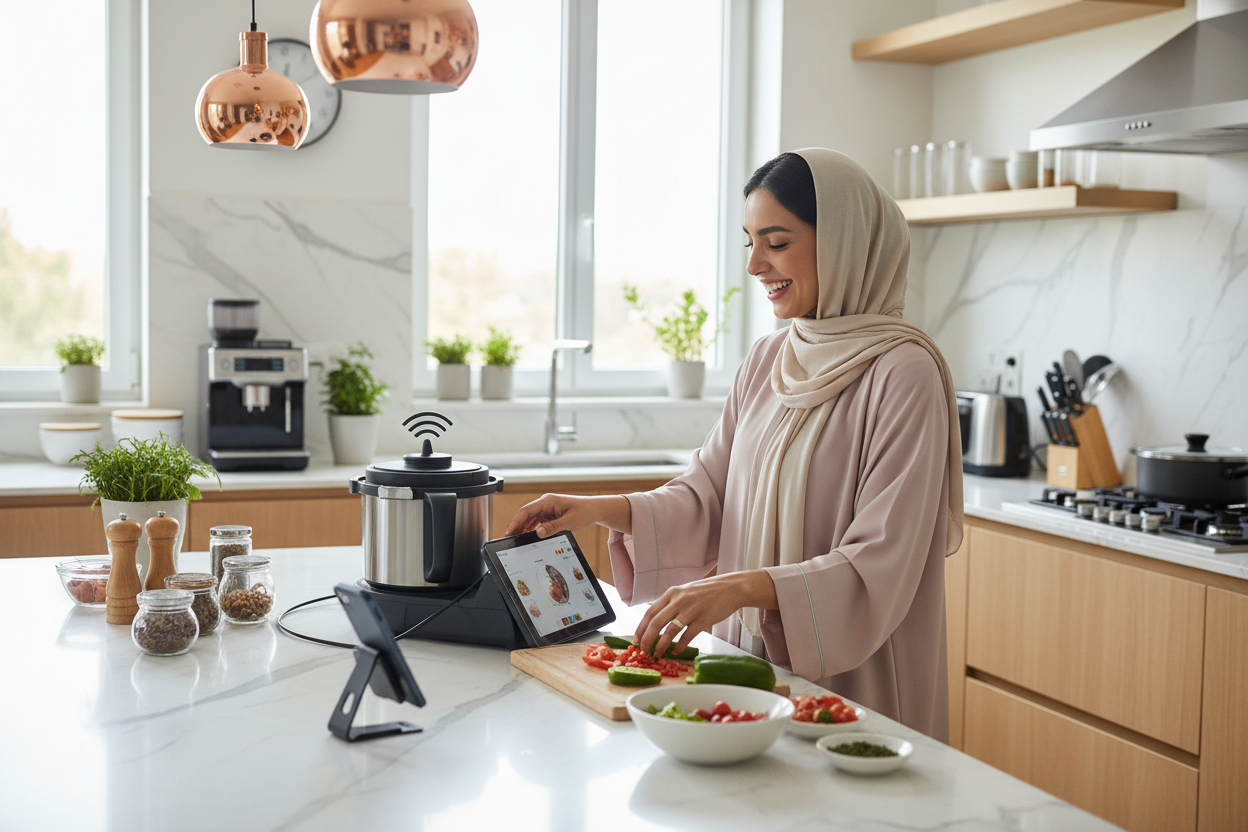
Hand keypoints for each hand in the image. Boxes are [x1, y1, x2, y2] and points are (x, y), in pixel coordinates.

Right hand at [503, 493, 630, 537]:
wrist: (594, 510)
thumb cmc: (584, 512)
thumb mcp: (569, 522)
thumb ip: (552, 527)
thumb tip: (538, 533)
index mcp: (548, 501)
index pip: (527, 510)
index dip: (516, 521)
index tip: (509, 531)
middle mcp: (545, 503)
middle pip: (525, 514)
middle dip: (517, 526)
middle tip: (509, 538)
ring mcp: (547, 509)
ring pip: (530, 519)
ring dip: (523, 528)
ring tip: (516, 539)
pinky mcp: (549, 515)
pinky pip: (537, 522)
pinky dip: (531, 529)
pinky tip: (527, 536)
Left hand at [633, 570, 777, 657]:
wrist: (731, 588)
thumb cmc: (708, 591)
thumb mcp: (685, 591)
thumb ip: (671, 603)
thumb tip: (657, 620)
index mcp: (672, 593)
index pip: (650, 612)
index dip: (641, 628)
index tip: (636, 640)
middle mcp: (679, 600)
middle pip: (656, 623)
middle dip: (647, 639)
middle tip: (644, 651)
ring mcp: (691, 610)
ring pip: (670, 631)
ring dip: (661, 645)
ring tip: (657, 654)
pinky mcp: (703, 620)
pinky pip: (687, 636)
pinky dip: (679, 646)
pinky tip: (676, 651)